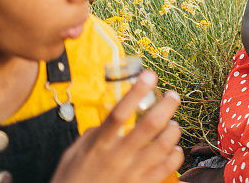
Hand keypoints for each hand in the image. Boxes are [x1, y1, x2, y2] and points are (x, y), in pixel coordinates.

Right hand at [51, 70, 182, 182]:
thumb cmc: (72, 181)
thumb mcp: (74, 154)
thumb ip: (94, 134)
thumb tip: (110, 119)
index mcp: (99, 145)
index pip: (119, 113)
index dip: (136, 92)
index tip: (148, 76)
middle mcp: (117, 157)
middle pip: (149, 126)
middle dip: (166, 106)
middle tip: (174, 96)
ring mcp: (131, 173)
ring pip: (163, 145)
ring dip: (173, 130)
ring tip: (173, 125)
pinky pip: (167, 167)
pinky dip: (176, 154)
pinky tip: (173, 148)